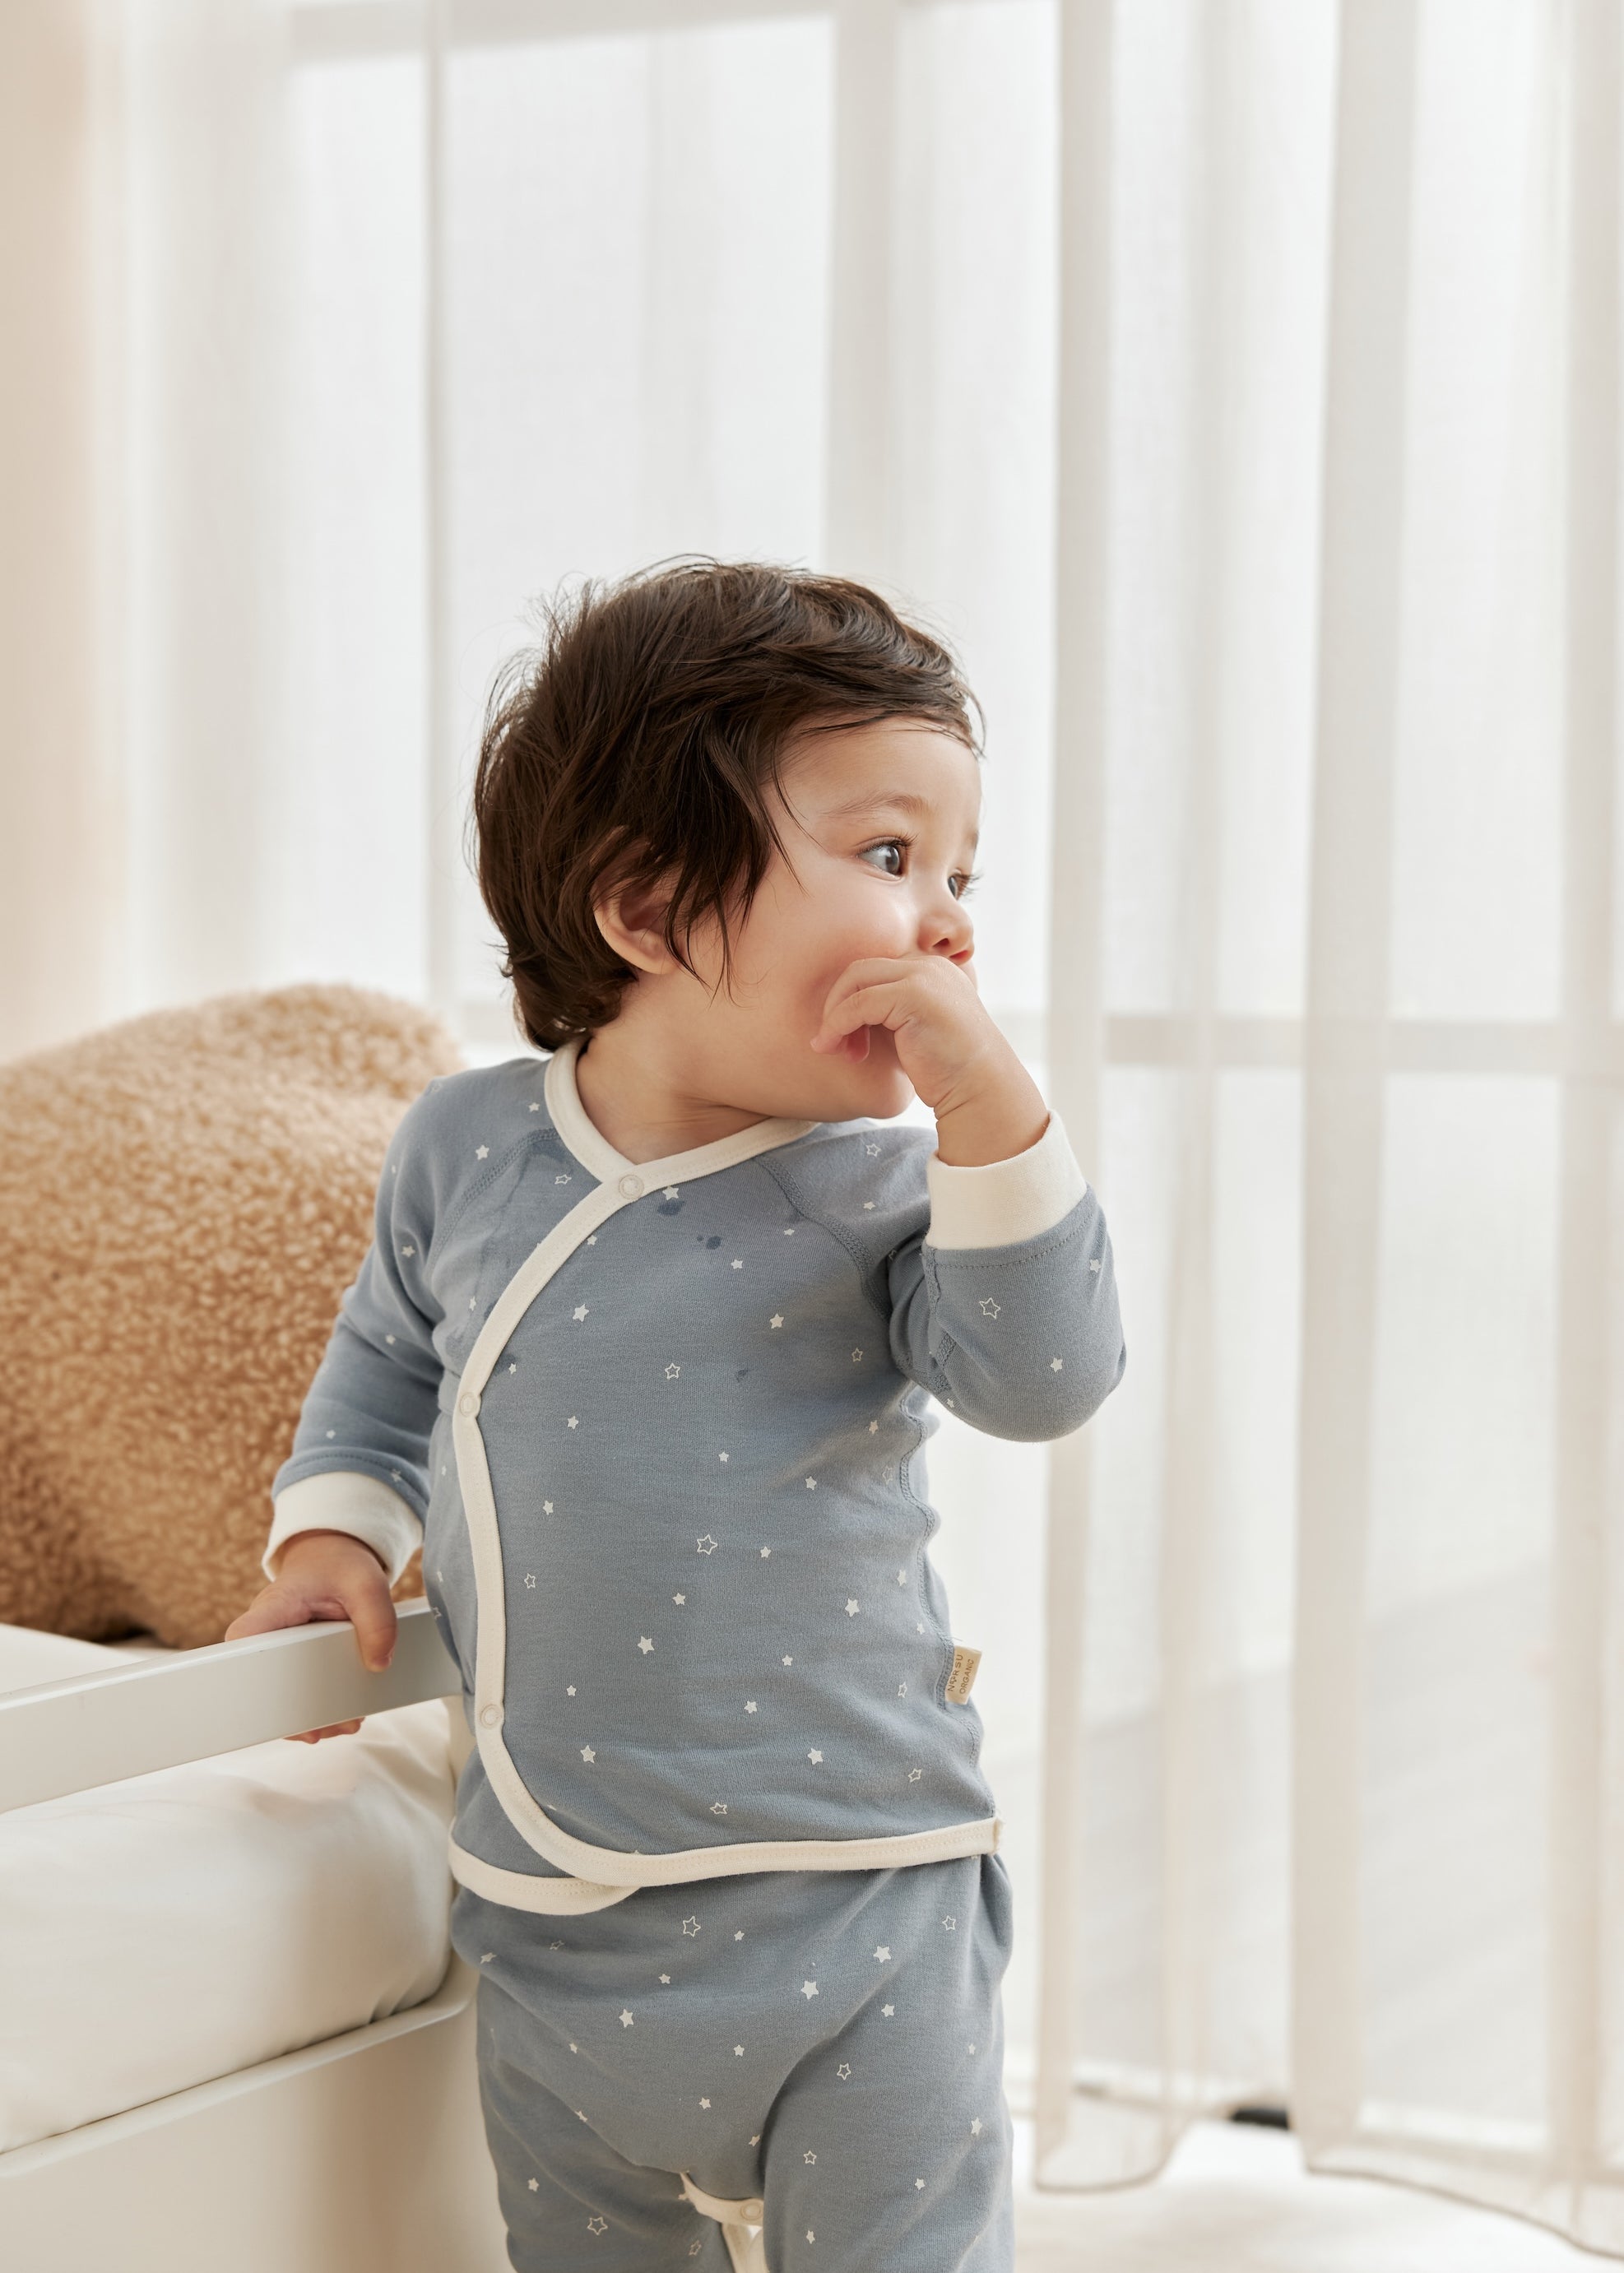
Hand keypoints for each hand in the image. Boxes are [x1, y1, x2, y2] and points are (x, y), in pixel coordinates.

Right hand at [224, 1530, 397, 1741]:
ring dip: (307, 1717)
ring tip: (343, 1724)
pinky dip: (315, 1708)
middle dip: (292, 1712)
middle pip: (260, 1684)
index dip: (251, 1673)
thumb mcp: (366, 1583)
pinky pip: (293, 1693)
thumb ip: (377, 1620)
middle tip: (323, 1729)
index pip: (244, 1641)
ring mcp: (275, 1652)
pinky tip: (339, 1718)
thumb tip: (378, 1665)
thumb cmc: (340, 1567)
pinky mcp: (288, 1663)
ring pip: (277, 1697)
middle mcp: (265, 1634)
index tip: (275, 1701)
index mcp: (273, 1609)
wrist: (332, 1559)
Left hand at [809, 955, 1048, 1165]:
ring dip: (834, 1015)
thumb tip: (844, 1010)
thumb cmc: (948, 1073)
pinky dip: (838, 1024)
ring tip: (832, 1048)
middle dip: (837, 1005)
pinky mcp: (914, 995)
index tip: (847, 1041)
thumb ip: (891, 1013)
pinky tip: (836, 1048)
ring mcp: (923, 976)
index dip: (850, 1001)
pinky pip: (858, 1003)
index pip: (874, 971)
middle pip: (860, 970)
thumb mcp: (916, 1031)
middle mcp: (930, 965)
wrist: (981, 1091)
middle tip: (833, 1045)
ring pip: (855, 980)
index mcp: (932, 970)